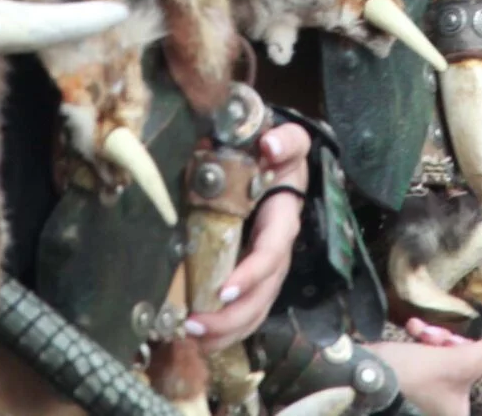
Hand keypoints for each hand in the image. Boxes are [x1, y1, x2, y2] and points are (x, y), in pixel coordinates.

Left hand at [184, 123, 310, 348]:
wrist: (280, 165)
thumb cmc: (277, 155)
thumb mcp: (287, 142)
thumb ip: (284, 141)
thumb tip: (269, 144)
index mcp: (283, 220)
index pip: (271, 254)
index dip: (251, 274)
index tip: (223, 291)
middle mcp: (279, 252)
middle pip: (263, 294)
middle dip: (232, 316)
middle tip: (195, 325)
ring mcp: (269, 269)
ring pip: (256, 310)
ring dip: (227, 330)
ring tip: (194, 338)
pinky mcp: (255, 278)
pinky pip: (247, 311)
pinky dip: (227, 330)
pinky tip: (202, 340)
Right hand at [364, 335, 481, 415]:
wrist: (359, 374)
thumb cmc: (412, 377)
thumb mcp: (458, 363)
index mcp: (459, 415)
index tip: (470, 348)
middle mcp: (445, 411)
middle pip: (466, 371)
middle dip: (452, 345)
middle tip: (440, 337)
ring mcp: (428, 401)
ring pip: (446, 361)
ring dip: (435, 339)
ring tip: (420, 330)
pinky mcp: (412, 387)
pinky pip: (427, 362)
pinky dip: (421, 342)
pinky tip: (412, 329)